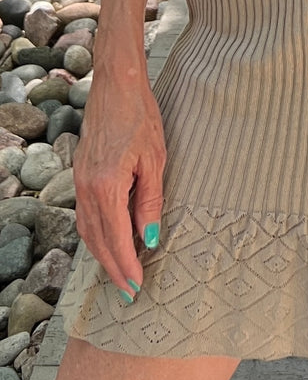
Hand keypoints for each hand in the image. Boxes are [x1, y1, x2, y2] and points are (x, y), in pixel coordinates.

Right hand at [73, 70, 166, 301]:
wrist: (116, 86)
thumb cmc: (141, 117)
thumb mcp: (155, 160)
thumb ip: (150, 202)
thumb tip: (149, 239)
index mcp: (106, 185)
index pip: (115, 238)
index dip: (126, 265)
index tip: (137, 287)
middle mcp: (86, 188)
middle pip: (97, 240)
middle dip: (113, 268)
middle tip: (128, 292)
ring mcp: (79, 181)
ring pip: (87, 230)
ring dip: (102, 255)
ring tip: (121, 274)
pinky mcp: (80, 175)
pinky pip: (85, 215)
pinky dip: (96, 234)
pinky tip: (109, 241)